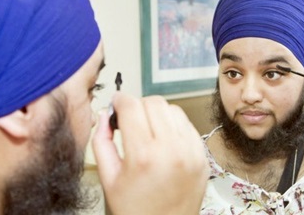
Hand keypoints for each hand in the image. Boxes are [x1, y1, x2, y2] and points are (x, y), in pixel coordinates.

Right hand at [92, 92, 208, 214]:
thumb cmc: (136, 212)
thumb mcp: (108, 179)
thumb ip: (101, 142)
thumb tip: (103, 117)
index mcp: (144, 156)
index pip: (132, 106)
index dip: (120, 100)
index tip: (116, 105)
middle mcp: (172, 150)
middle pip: (154, 102)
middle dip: (138, 106)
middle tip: (130, 120)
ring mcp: (191, 153)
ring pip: (173, 109)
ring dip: (158, 113)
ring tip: (148, 131)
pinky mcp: (202, 157)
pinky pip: (188, 126)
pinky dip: (174, 126)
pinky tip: (164, 140)